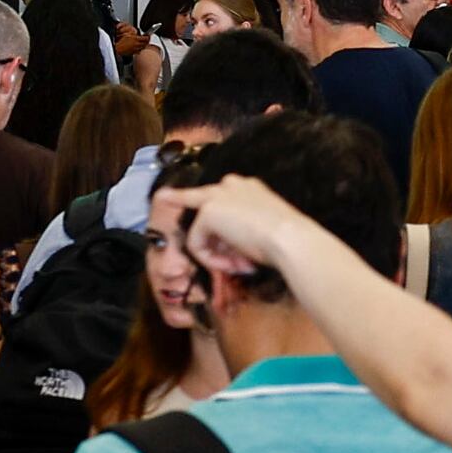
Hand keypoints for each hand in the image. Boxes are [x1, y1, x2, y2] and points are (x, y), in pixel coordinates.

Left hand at [173, 185, 312, 295]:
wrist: (289, 238)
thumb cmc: (285, 240)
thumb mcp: (262, 233)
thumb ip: (239, 235)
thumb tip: (226, 252)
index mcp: (249, 187)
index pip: (220, 195)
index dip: (209, 216)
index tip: (200, 219)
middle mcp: (232, 185)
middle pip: (195, 197)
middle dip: (179, 201)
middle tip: (163, 198)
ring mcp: (218, 196)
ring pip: (201, 231)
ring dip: (214, 254)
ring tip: (236, 267)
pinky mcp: (208, 210)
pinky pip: (197, 243)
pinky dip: (210, 258)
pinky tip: (228, 264)